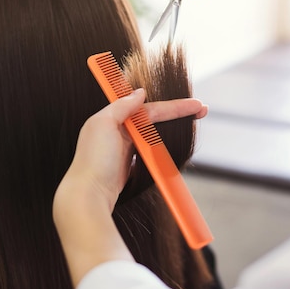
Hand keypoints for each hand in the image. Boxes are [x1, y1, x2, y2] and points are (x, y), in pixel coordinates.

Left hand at [62, 89, 207, 211]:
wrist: (88, 196)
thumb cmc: (94, 161)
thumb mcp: (103, 124)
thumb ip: (121, 105)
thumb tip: (139, 92)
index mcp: (111, 119)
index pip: (150, 108)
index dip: (175, 106)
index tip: (196, 105)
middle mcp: (117, 132)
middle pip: (154, 119)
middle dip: (178, 114)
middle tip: (201, 111)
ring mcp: (123, 151)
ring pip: (153, 135)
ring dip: (172, 129)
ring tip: (193, 124)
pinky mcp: (127, 167)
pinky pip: (149, 154)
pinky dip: (161, 148)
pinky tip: (173, 146)